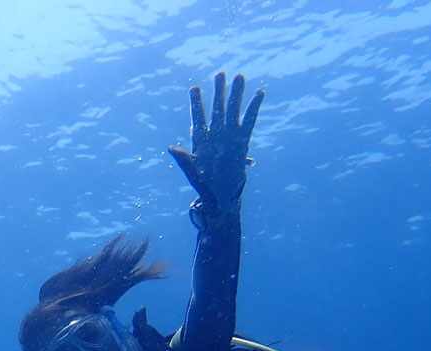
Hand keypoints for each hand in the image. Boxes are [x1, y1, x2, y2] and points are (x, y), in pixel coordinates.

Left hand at [168, 73, 263, 216]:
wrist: (220, 197)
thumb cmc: (204, 186)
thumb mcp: (192, 173)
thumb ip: (183, 160)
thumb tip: (171, 148)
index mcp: (201, 142)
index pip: (198, 118)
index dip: (196, 103)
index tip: (194, 88)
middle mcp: (216, 136)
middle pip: (217, 109)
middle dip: (218, 92)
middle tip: (220, 74)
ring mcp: (230, 137)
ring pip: (233, 111)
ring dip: (236, 94)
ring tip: (240, 76)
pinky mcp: (243, 142)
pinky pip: (250, 121)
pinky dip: (254, 108)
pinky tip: (259, 93)